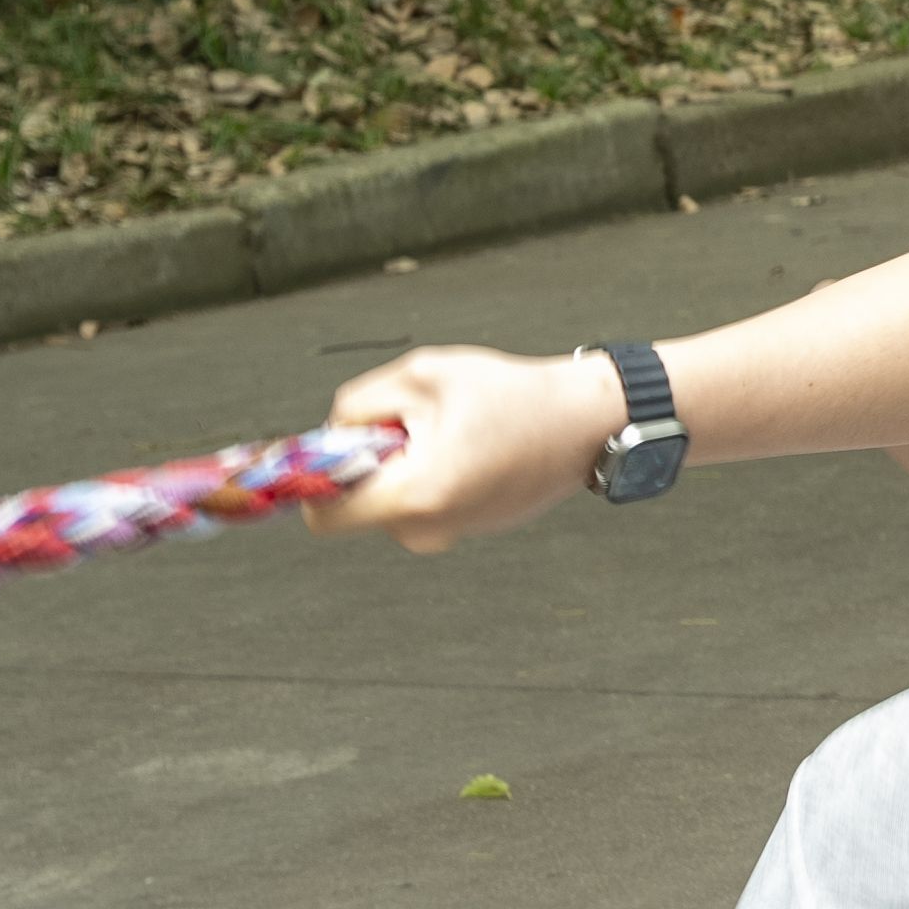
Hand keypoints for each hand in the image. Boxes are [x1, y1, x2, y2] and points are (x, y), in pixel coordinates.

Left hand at [315, 346, 628, 552]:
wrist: (589, 421)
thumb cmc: (513, 395)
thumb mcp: (422, 374)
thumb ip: (358, 403)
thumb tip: (331, 433)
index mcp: (413, 497)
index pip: (323, 515)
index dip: (319, 479)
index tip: (346, 446)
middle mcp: (429, 529)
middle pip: (361, 503)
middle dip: (374, 462)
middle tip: (416, 424)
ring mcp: (454, 533)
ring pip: (396, 501)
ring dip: (407, 465)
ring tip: (454, 431)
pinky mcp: (473, 527)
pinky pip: (429, 503)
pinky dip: (437, 474)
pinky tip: (474, 445)